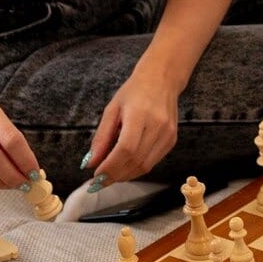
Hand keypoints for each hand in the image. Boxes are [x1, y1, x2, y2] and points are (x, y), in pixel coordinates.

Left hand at [83, 64, 180, 183]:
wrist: (162, 80)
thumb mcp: (112, 109)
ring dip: (125, 175)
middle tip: (99, 182)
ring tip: (110, 176)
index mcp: (139, 114)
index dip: (110, 166)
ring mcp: (168, 135)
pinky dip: (136, 169)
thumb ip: (101, 137)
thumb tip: (90, 163)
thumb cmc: (134, 92)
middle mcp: (157, 126)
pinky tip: (125, 167)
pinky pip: (152, 162)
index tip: (96, 176)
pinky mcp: (172, 140)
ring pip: (145, 166)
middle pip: (135, 161)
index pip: (126, 149)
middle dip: (115, 175)